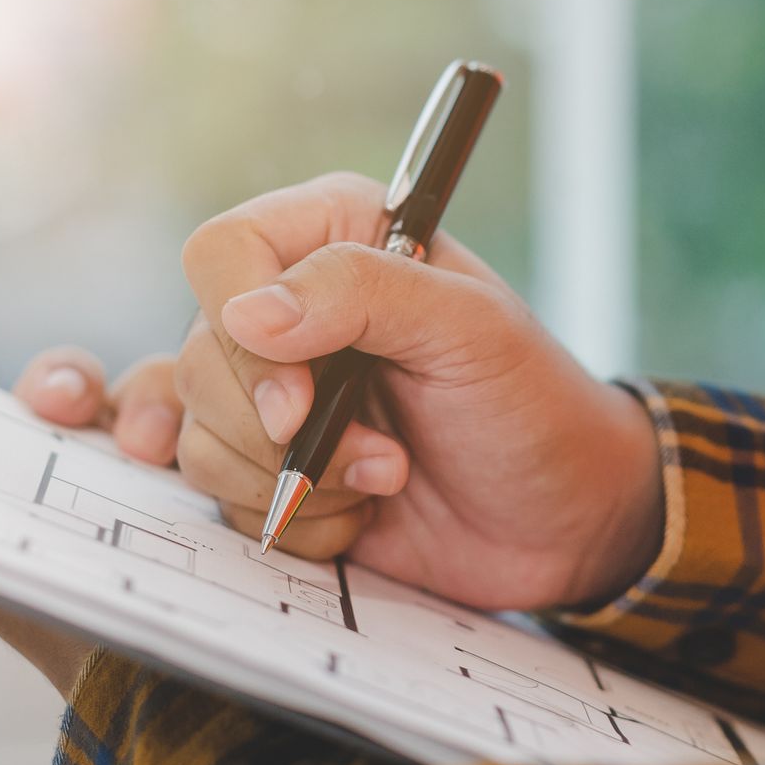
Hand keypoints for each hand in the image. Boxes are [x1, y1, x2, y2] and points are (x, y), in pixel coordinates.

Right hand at [164, 171, 662, 611]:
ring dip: (297, 483)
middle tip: (385, 456)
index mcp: (335, 240)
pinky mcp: (270, 471)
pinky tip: (353, 515)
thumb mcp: (472, 330)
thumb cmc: (534, 408)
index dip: (240, 327)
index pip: (222, 254)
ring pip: (201, 437)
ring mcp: (273, 398)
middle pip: (200, 360)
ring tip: (388, 479)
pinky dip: (289, 520)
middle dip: (282, 433)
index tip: (300, 398)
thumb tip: (247, 311)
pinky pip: (220, 495)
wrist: (564, 524)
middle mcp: (290, 312)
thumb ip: (362, 293)